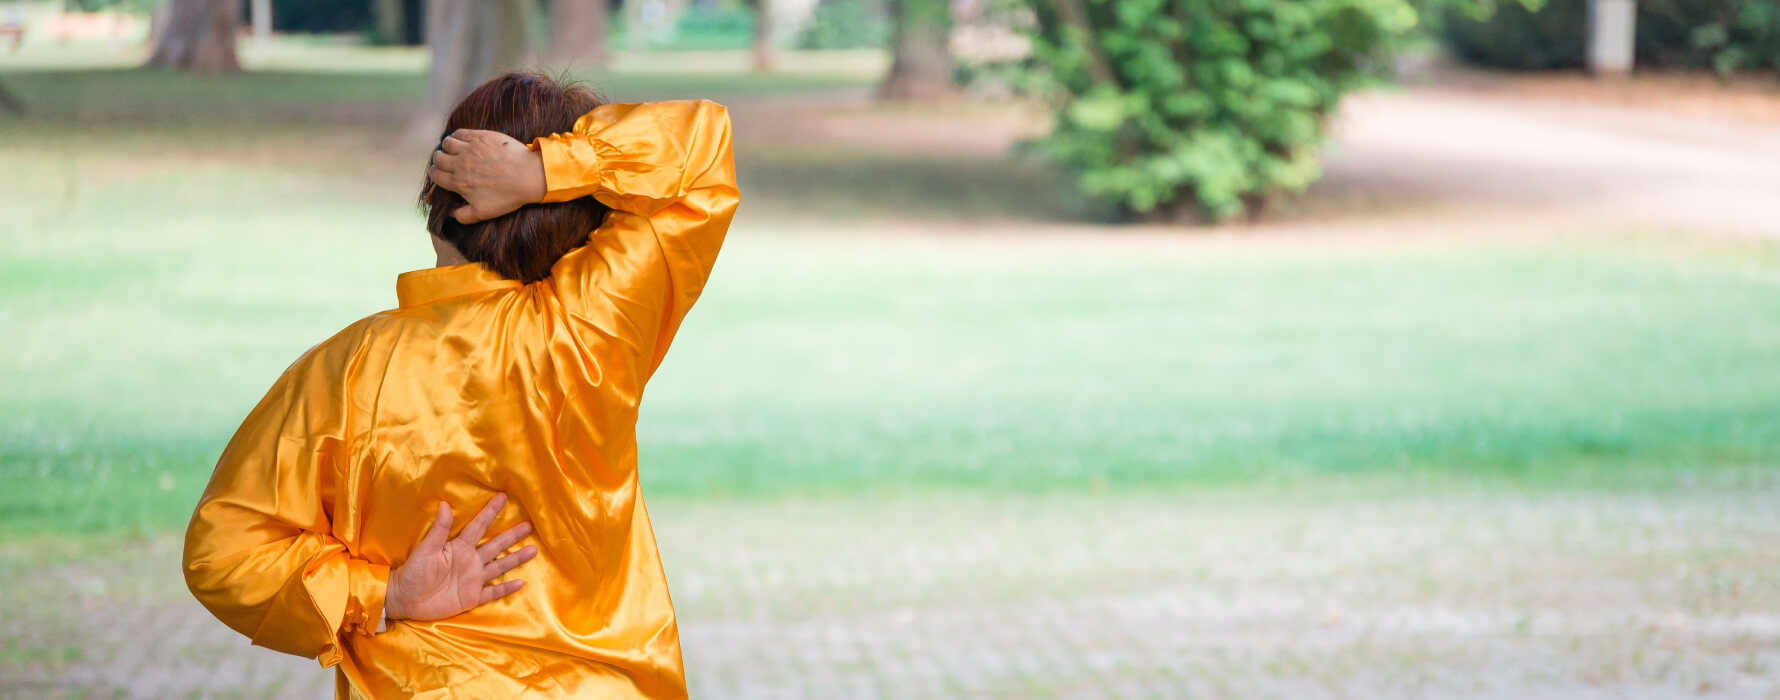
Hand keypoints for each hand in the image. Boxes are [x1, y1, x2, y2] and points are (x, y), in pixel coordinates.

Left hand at [383, 493, 537, 622]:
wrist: (405, 599)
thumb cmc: (413, 571)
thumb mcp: (426, 549)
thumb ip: (439, 529)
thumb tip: (445, 504)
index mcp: (459, 547)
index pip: (479, 526)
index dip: (490, 512)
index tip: (503, 497)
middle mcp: (470, 560)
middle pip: (496, 545)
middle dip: (512, 536)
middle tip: (529, 525)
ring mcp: (473, 579)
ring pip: (499, 566)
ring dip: (515, 559)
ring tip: (533, 550)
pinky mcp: (472, 597)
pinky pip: (493, 592)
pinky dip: (506, 589)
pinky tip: (520, 583)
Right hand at [429, 129, 547, 224]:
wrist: (529, 176)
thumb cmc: (508, 195)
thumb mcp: (484, 212)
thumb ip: (463, 216)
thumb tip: (450, 214)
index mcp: (459, 182)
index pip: (436, 176)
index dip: (436, 175)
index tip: (440, 174)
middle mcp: (461, 164)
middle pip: (438, 158)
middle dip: (440, 161)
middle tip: (447, 162)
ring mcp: (471, 148)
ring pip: (447, 143)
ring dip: (447, 147)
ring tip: (455, 150)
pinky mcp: (481, 137)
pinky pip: (460, 132)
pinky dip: (457, 136)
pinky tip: (463, 140)